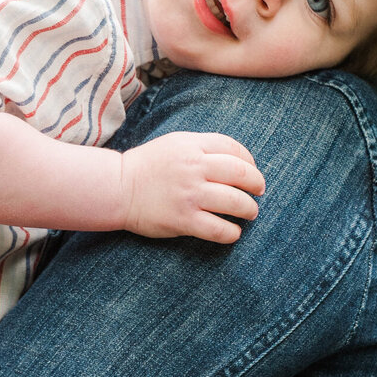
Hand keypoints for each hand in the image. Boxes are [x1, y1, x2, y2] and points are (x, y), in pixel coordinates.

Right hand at [119, 132, 265, 243]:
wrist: (118, 188)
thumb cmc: (148, 167)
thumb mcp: (175, 144)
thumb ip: (202, 148)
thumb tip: (236, 160)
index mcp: (192, 146)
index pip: (233, 149)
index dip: (250, 161)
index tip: (251, 171)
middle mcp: (193, 168)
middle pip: (241, 174)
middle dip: (256, 184)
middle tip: (259, 192)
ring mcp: (189, 195)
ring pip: (235, 202)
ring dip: (249, 209)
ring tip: (250, 213)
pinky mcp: (183, 220)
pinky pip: (218, 229)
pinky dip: (232, 233)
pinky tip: (233, 232)